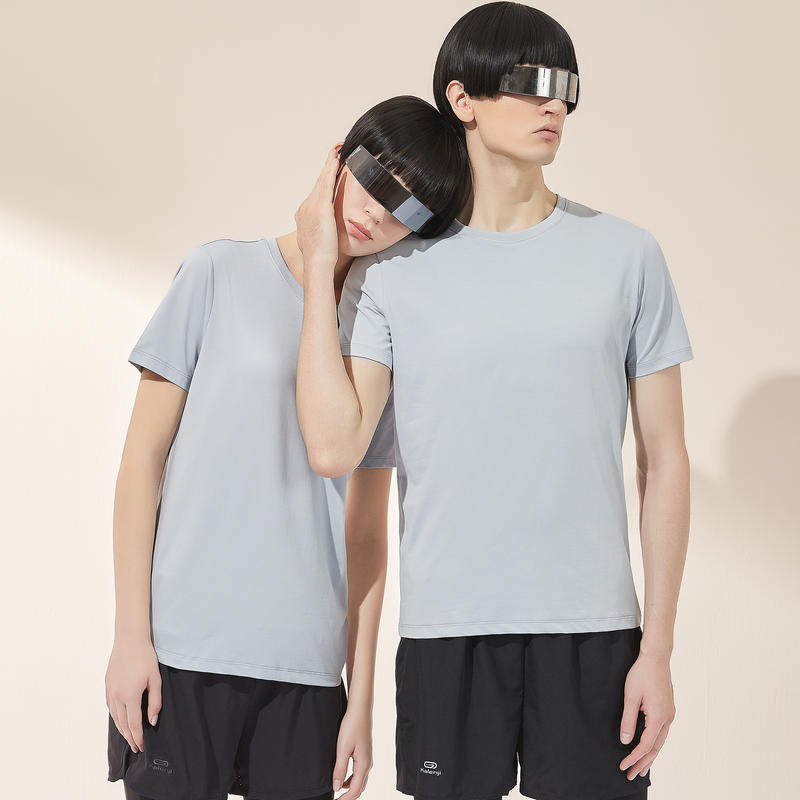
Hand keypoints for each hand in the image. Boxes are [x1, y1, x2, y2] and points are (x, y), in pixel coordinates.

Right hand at [105, 637, 161, 753]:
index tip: (143, 746)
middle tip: (137, 747)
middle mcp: (117, 697)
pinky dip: (116, 718)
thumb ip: (155, 701)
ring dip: (122, 730)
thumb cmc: (145, 658)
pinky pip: (111, 708)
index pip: (134, 724)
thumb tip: (153, 720)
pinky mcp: (107, 686)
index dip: (138, 737)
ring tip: (130, 737)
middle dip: (130, 737)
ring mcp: (110, 692)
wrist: (129, 641)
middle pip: (123, 724)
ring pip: (115, 717)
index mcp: (130, 696)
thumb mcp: (155, 679)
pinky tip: (121, 720)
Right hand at [294, 143, 343, 272]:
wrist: (317, 263)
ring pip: (322, 181)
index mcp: (303, 214)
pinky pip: (327, 184)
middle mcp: (305, 207)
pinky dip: (331, 170)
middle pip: (318, 183)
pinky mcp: (321, 207)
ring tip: (337, 152)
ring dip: (329, 165)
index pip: (316, 193)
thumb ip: (320, 231)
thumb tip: (324, 232)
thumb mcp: (318, 241)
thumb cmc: (320, 258)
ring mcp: (311, 206)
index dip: (323, 181)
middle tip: (334, 153)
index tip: (328, 172)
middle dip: (326, 168)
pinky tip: (336, 160)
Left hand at [332, 707, 372, 799]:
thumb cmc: (352, 727)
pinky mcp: (364, 754)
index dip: (345, 799)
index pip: (355, 790)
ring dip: (350, 788)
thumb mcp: (342, 749)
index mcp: (364, 764)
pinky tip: (343, 778)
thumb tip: (337, 788)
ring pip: (360, 781)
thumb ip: (340, 769)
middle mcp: (368, 764)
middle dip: (349, 796)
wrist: (360, 711)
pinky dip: (352, 780)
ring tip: (338, 791)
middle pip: (360, 788)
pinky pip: (359, 773)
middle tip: (337, 799)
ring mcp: (367, 759)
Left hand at [618, 651, 675, 779]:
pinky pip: (662, 733)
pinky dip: (654, 744)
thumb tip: (626, 741)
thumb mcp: (630, 696)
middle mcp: (668, 719)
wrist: (656, 657)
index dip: (634, 758)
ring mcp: (670, 714)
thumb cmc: (642, 673)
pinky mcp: (668, 710)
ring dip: (650, 756)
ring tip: (641, 769)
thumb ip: (628, 720)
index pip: (645, 745)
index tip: (623, 766)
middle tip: (631, 776)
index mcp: (659, 717)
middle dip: (643, 763)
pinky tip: (649, 749)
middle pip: (655, 748)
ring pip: (660, 742)